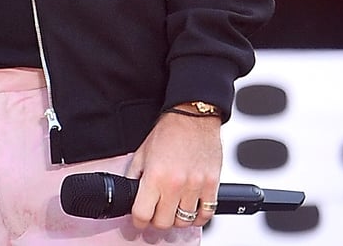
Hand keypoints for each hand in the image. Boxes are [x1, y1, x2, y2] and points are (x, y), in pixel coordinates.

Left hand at [127, 108, 221, 230]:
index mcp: (155, 176)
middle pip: (163, 222)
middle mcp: (176, 185)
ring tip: (172, 210)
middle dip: (156, 221)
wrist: (193, 119)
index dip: (138, 220)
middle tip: (155, 214)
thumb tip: (130, 195)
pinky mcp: (212, 186)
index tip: (138, 220)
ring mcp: (195, 187)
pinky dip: (197, 218)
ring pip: (184, 222)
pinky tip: (190, 211)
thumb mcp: (142, 153)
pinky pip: (206, 215)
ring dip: (176, 220)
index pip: (143, 213)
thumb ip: (135, 176)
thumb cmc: (168, 133)